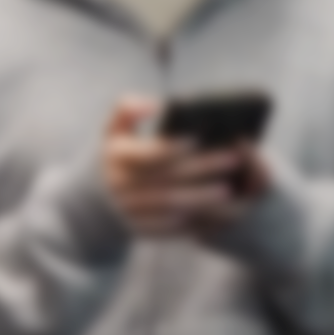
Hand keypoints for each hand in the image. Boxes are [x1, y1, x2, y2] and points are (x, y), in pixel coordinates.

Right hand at [99, 97, 259, 238]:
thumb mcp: (115, 129)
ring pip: (170, 205)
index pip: (148, 152)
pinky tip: (213, 210)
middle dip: (203, 169)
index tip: (199, 138)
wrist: (100, 197)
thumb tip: (154, 106)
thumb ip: (128, 108)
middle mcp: (118, 184)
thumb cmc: (122, 154)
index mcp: (116, 155)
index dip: (174, 146)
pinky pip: (169, 227)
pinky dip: (192, 219)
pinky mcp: (138, 229)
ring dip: (202, 198)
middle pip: (167, 178)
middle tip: (233, 160)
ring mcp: (128, 209)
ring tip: (228, 189)